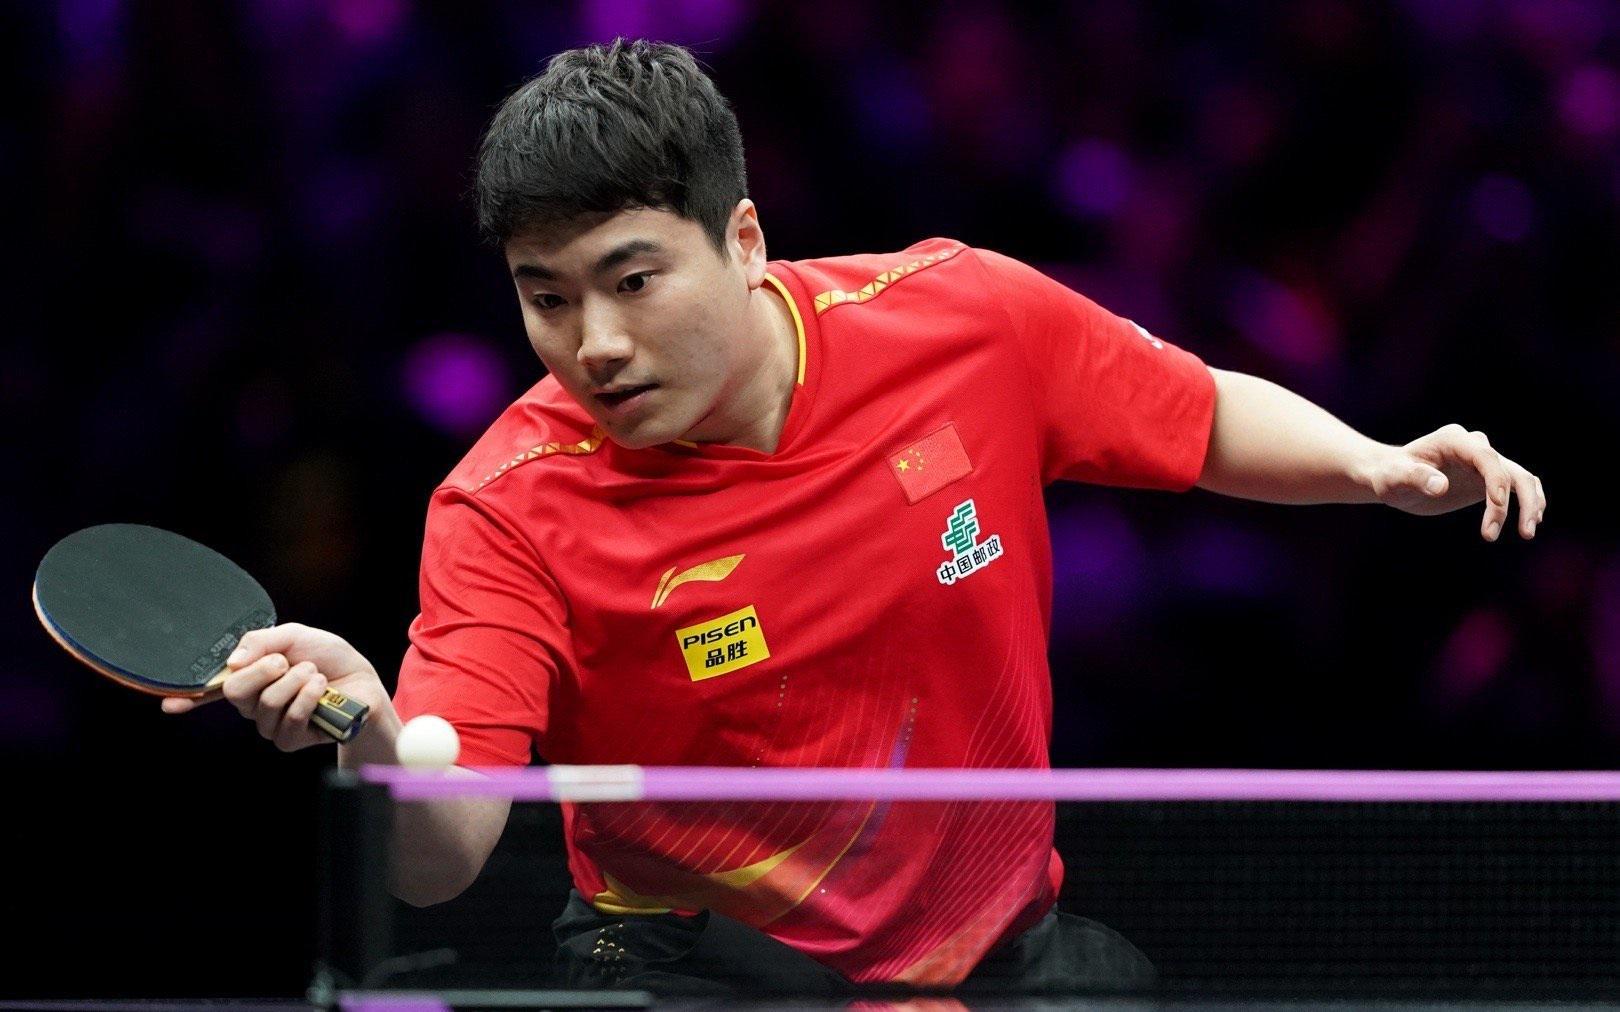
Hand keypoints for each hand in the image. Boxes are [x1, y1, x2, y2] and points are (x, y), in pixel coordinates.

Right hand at [161, 622, 390, 751]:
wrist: (361, 681)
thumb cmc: (329, 658)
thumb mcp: (295, 636)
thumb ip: (262, 641)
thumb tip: (232, 660)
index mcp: (250, 677)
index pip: (212, 689)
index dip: (189, 697)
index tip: (168, 703)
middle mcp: (253, 703)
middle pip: (234, 690)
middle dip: (262, 669)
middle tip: (285, 660)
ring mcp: (270, 724)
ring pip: (264, 703)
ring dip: (294, 681)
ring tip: (313, 673)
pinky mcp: (290, 740)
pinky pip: (289, 719)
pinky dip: (307, 698)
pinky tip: (320, 690)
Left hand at [1360, 424, 1545, 539]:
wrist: (1392, 477)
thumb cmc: (1389, 475)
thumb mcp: (1394, 478)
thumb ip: (1415, 478)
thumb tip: (1441, 486)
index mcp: (1453, 440)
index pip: (1486, 458)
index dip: (1496, 482)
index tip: (1496, 510)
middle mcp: (1474, 446)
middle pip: (1509, 470)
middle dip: (1521, 500)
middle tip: (1524, 533)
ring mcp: (1483, 461)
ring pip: (1520, 477)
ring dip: (1530, 504)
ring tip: (1527, 533)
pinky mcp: (1487, 477)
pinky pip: (1515, 486)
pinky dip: (1527, 501)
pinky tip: (1528, 523)